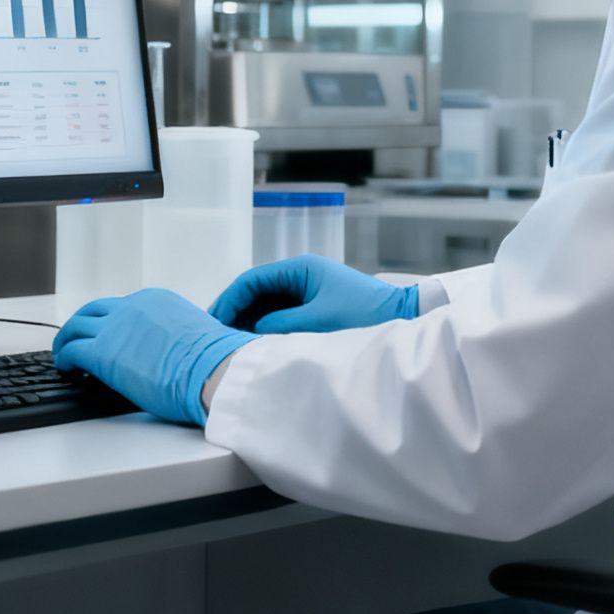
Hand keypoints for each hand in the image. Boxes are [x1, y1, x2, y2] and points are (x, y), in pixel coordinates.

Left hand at [51, 287, 254, 425]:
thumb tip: (176, 350)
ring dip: (65, 340)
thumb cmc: (213, 360)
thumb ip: (176, 334)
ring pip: (75, 326)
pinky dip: (64, 357)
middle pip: (94, 310)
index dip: (110, 322)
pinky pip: (71, 350)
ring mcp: (114, 328)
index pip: (123, 307)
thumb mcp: (194, 333)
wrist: (212, 369)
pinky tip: (65, 367)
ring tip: (62, 354)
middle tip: (74, 338)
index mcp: (155, 300)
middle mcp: (132, 307)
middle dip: (81, 324)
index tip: (106, 334)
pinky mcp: (101, 352)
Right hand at [207, 255, 419, 333]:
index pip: (252, 280)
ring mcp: (309, 289)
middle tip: (214, 336)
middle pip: (257, 292)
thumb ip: (278, 325)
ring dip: (250, 322)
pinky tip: (256, 344)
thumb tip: (251, 331)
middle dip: (235, 312)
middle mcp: (302, 275)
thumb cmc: (362, 316)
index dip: (228, 301)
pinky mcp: (317, 305)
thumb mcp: (316, 322)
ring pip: (268, 304)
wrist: (401, 317)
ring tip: (231, 344)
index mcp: (300, 268)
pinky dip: (267, 327)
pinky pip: (282, 314)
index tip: (212, 322)